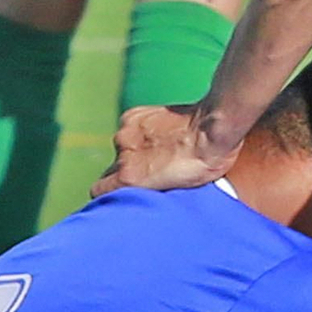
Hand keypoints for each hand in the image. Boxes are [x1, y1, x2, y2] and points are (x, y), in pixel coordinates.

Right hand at [92, 101, 237, 195]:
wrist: (213, 129)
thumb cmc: (203, 166)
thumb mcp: (175, 191)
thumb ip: (149, 191)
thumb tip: (142, 195)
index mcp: (129, 178)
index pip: (98, 190)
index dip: (109, 193)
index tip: (122, 195)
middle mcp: (122, 154)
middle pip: (112, 169)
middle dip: (127, 172)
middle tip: (152, 172)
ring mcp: (126, 132)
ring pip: (122, 148)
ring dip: (135, 151)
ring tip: (161, 150)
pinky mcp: (133, 115)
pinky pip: (129, 129)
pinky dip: (140, 133)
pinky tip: (160, 134)